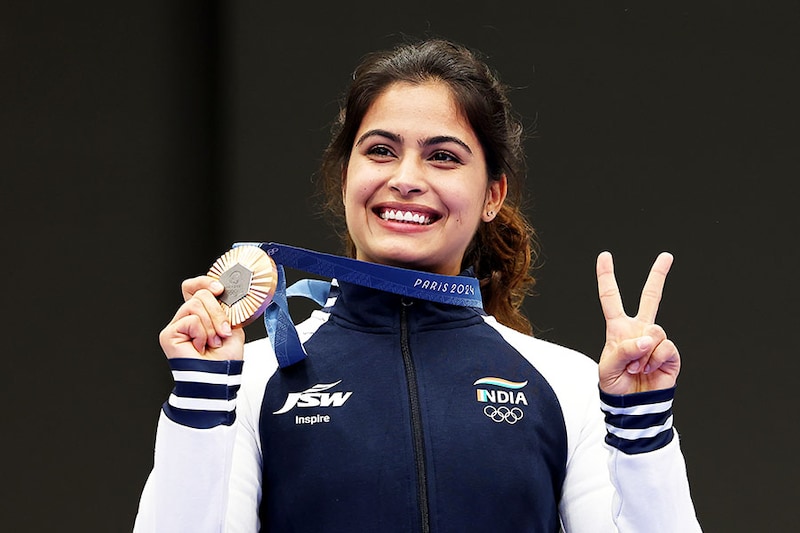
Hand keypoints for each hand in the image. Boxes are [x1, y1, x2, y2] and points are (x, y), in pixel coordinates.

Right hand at [158, 276, 244, 359]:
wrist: (220, 377)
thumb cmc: (225, 357)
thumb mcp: (232, 325)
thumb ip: (225, 308)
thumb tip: (222, 292)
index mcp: (200, 313)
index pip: (194, 286)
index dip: (205, 282)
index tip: (220, 289)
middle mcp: (186, 317)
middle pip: (200, 294)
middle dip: (218, 313)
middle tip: (223, 332)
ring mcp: (176, 325)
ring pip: (196, 305)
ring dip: (211, 325)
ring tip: (212, 342)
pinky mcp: (169, 334)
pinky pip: (190, 320)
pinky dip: (202, 333)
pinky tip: (200, 346)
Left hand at [596, 251, 679, 394]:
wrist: (634, 405)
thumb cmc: (616, 385)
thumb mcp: (608, 368)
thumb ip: (623, 351)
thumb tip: (645, 340)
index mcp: (618, 328)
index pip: (611, 298)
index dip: (607, 277)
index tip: (605, 256)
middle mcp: (639, 330)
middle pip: (650, 297)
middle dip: (658, 276)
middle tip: (666, 256)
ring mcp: (655, 341)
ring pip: (654, 331)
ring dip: (643, 353)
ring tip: (636, 367)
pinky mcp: (670, 354)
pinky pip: (665, 348)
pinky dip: (655, 360)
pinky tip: (650, 369)